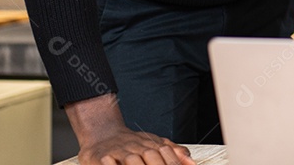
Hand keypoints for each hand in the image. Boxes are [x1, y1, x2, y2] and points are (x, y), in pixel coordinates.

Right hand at [65, 93, 194, 164]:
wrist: (102, 132)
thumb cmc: (132, 143)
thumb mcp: (154, 143)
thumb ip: (174, 152)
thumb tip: (192, 163)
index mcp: (151, 143)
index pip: (165, 152)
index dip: (172, 163)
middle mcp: (136, 146)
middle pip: (150, 155)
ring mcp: (118, 151)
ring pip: (131, 160)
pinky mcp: (101, 157)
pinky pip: (108, 162)